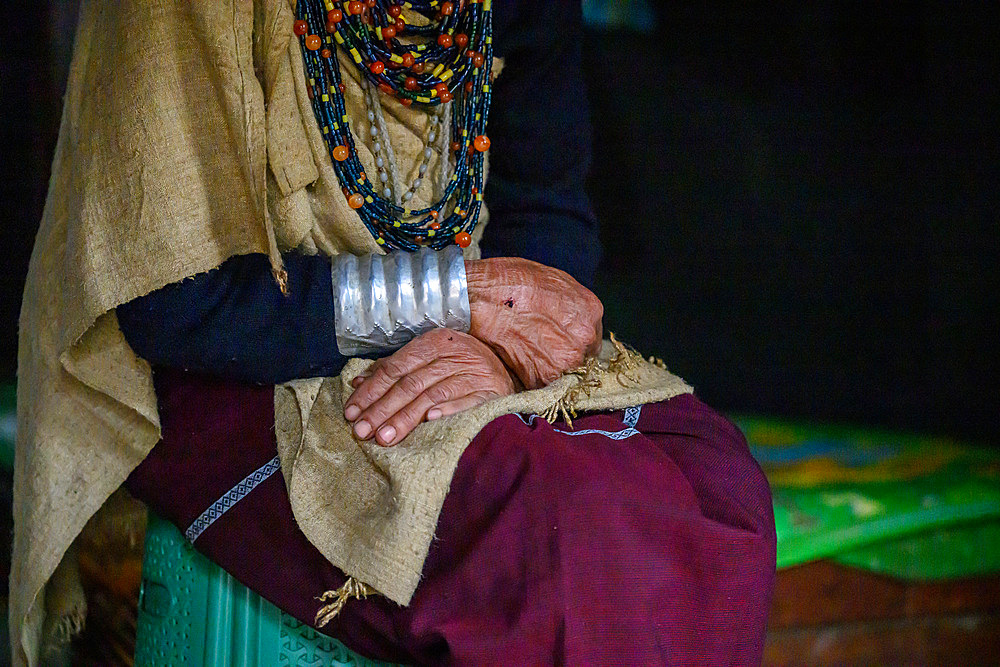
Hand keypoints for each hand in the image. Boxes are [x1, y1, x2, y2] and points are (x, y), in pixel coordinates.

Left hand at [343, 327, 514, 445]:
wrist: (508, 369)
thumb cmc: (461, 365)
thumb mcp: (429, 359)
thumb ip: (395, 369)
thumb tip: (358, 382)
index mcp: (434, 342)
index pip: (395, 368)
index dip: (372, 390)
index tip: (352, 411)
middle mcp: (454, 354)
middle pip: (410, 384)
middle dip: (382, 409)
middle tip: (362, 431)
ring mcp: (474, 373)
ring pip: (432, 395)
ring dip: (407, 417)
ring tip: (385, 437)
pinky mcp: (492, 392)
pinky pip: (467, 402)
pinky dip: (448, 410)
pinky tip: (430, 421)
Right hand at [465, 257, 602, 388]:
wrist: (472, 299)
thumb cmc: (505, 283)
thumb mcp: (549, 280)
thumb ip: (569, 304)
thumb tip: (572, 320)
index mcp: (588, 311)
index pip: (591, 337)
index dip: (572, 340)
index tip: (557, 340)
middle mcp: (583, 338)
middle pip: (582, 358)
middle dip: (562, 355)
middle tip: (538, 347)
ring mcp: (564, 361)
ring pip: (563, 373)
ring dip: (548, 369)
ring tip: (525, 353)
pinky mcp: (541, 378)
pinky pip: (543, 383)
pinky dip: (531, 376)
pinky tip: (517, 360)